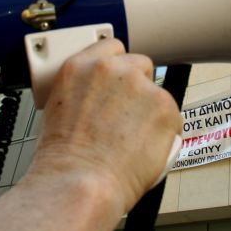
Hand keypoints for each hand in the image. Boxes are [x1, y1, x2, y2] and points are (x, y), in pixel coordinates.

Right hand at [27, 38, 181, 211]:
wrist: (80, 183)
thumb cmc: (64, 161)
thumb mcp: (57, 112)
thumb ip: (83, 95)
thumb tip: (99, 101)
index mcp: (80, 68)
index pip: (111, 48)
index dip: (119, 65)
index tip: (120, 79)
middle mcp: (111, 70)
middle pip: (140, 65)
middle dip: (139, 88)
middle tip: (129, 117)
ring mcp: (141, 86)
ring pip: (158, 94)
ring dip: (152, 112)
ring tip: (134, 141)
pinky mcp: (165, 107)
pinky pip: (173, 118)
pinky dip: (165, 133)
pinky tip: (145, 150)